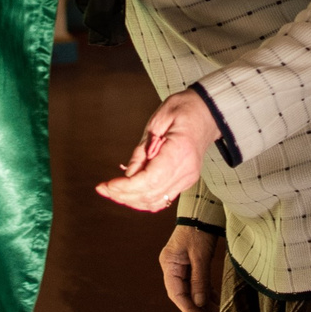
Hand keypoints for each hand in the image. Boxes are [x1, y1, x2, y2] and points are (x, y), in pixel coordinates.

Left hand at [99, 89, 214, 211]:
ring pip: (156, 201)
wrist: (207, 113)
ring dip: (131, 200)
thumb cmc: (184, 110)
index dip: (126, 187)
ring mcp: (187, 178)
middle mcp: (186, 170)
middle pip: (151, 194)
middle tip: (103, 188)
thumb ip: (142, 150)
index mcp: (179, 151)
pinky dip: (144, 200)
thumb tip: (128, 174)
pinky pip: (163, 199)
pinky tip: (128, 195)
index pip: (150, 180)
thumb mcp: (158, 121)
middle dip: (123, 195)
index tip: (108, 184)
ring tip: (111, 191)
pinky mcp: (185, 181)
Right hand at [160, 225, 225, 311]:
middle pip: (183, 295)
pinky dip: (205, 294)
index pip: (177, 294)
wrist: (202, 212)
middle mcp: (172, 268)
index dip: (190, 310)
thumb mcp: (200, 255)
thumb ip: (200, 280)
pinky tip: (215, 303)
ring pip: (191, 291)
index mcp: (170, 265)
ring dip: (203, 305)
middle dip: (197, 310)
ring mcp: (181, 267)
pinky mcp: (190, 265)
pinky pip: (197, 284)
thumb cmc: (199, 230)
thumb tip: (199, 304)